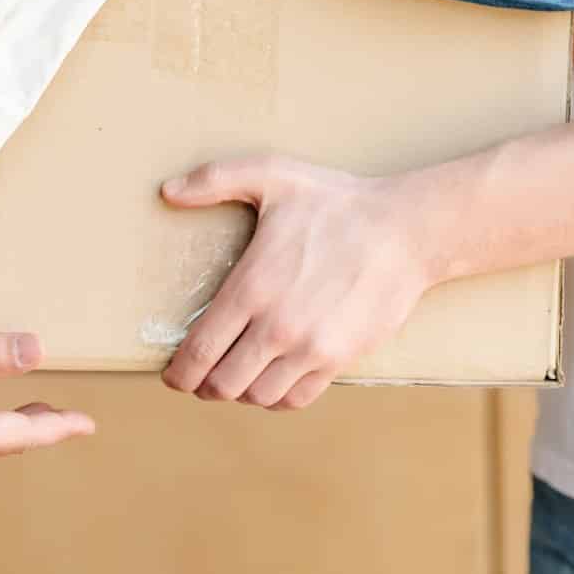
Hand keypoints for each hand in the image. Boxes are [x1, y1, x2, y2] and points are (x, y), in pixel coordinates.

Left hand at [158, 157, 432, 409]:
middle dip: (202, 386)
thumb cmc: (337, 204)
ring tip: (234, 378)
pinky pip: (296, 399)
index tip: (172, 374)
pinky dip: (275, 399)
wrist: (405, 232)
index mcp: (251, 288)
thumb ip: (214, 179)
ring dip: (239, 393)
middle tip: (199, 377)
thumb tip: (168, 192)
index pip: (199, 351)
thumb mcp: (273, 174)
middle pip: (222, 384)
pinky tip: (269, 383)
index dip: (179, 372)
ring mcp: (309, 348)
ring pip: (257, 397)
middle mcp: (276, 327)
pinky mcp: (338, 359)